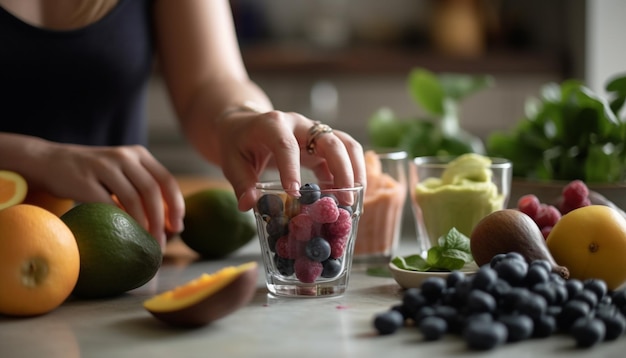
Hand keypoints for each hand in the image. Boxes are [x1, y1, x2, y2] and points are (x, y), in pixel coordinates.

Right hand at [26, 142, 184, 246]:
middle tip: (161, 243)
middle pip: (152, 191)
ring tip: (145, 243)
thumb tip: (171, 223)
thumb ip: (144, 188)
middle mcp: (124, 156)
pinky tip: (123, 234)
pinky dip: (120, 222)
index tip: (178, 226)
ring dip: (142, 225)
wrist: (50, 162)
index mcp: (139, 154)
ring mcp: (103, 166)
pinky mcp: (84, 180)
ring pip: (133, 199)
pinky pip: (109, 205)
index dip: (176, 205)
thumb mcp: (123, 172)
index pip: (166, 180)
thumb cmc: (94, 175)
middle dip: (160, 220)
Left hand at [214, 110, 365, 210]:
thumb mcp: (232, 162)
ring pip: (344, 143)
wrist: (244, 124)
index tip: (294, 193)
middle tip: (344, 200)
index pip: (286, 145)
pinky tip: (345, 195)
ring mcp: (313, 131)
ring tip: (355, 196)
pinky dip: (349, 173)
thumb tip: (250, 204)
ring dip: (355, 169)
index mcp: (272, 125)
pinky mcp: (321, 142)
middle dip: (342, 170)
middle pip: (329, 140)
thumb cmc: (238, 142)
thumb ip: (241, 183)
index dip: (292, 168)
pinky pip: (343, 153)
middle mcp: (298, 124)